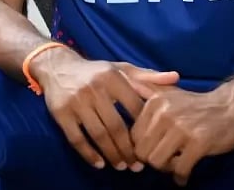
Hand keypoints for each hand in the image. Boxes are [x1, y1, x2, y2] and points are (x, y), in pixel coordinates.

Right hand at [31, 48, 179, 171]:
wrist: (57, 66)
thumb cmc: (95, 71)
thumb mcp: (121, 68)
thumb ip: (147, 76)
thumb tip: (176, 77)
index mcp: (112, 78)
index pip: (135, 108)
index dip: (145, 129)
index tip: (152, 144)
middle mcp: (94, 89)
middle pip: (116, 127)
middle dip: (129, 150)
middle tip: (137, 166)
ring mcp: (76, 102)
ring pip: (98, 135)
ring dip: (112, 155)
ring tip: (121, 167)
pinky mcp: (61, 113)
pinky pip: (77, 139)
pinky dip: (89, 154)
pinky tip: (99, 164)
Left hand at [131, 84, 233, 185]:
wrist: (232, 106)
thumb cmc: (197, 104)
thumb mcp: (169, 93)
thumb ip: (147, 92)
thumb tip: (128, 95)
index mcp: (154, 104)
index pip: (133, 136)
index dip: (141, 149)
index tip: (153, 152)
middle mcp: (164, 114)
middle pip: (142, 152)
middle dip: (152, 161)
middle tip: (164, 161)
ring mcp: (181, 128)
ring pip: (157, 162)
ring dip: (166, 169)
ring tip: (175, 165)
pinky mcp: (198, 143)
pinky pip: (180, 169)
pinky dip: (181, 177)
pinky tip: (184, 176)